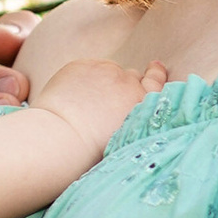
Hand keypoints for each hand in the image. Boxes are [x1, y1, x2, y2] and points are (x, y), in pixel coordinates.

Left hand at [30, 49, 171, 167]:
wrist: (61, 139)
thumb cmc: (90, 151)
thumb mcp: (126, 139)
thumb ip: (133, 118)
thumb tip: (124, 107)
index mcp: (142, 104)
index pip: (156, 82)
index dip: (156, 74)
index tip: (156, 66)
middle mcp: (129, 83)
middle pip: (131, 76)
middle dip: (123, 85)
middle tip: (109, 94)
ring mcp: (106, 71)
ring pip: (108, 70)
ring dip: (102, 80)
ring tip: (86, 100)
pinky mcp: (84, 65)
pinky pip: (87, 67)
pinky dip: (82, 77)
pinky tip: (73, 94)